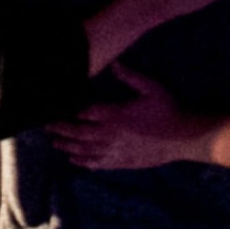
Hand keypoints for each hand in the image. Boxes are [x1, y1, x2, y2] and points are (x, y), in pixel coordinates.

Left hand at [48, 66, 202, 170]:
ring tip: (55, 145)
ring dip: (68, 148)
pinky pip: (98, 164)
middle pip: (80, 134)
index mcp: (115, 115)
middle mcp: (111, 135)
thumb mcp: (150, 88)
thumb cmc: (167, 110)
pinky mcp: (122, 163)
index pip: (85, 114)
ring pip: (86, 151)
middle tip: (47, 128)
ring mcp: (116, 152)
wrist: (182, 138)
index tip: (56, 109)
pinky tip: (75, 162)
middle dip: (62, 131)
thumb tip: (113, 63)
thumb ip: (130, 76)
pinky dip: (84, 162)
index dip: (69, 112)